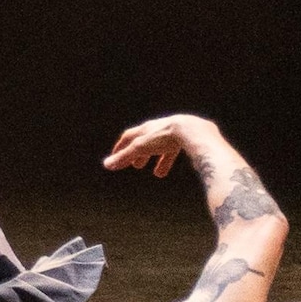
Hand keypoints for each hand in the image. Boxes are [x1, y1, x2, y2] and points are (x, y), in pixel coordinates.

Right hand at [102, 114, 217, 176]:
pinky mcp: (187, 140)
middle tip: (137, 166)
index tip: (116, 156)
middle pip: (145, 142)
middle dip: (140, 154)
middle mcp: (158, 129)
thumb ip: (125, 157)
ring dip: (157, 160)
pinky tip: (170, 170)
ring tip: (157, 173)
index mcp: (145, 128)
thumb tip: (106, 165)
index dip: (121, 147)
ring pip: (162, 148)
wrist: (193, 131)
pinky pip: (176, 151)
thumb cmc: (165, 136)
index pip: (129, 137)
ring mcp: (174, 133)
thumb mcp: (142, 148)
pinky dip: (170, 161)